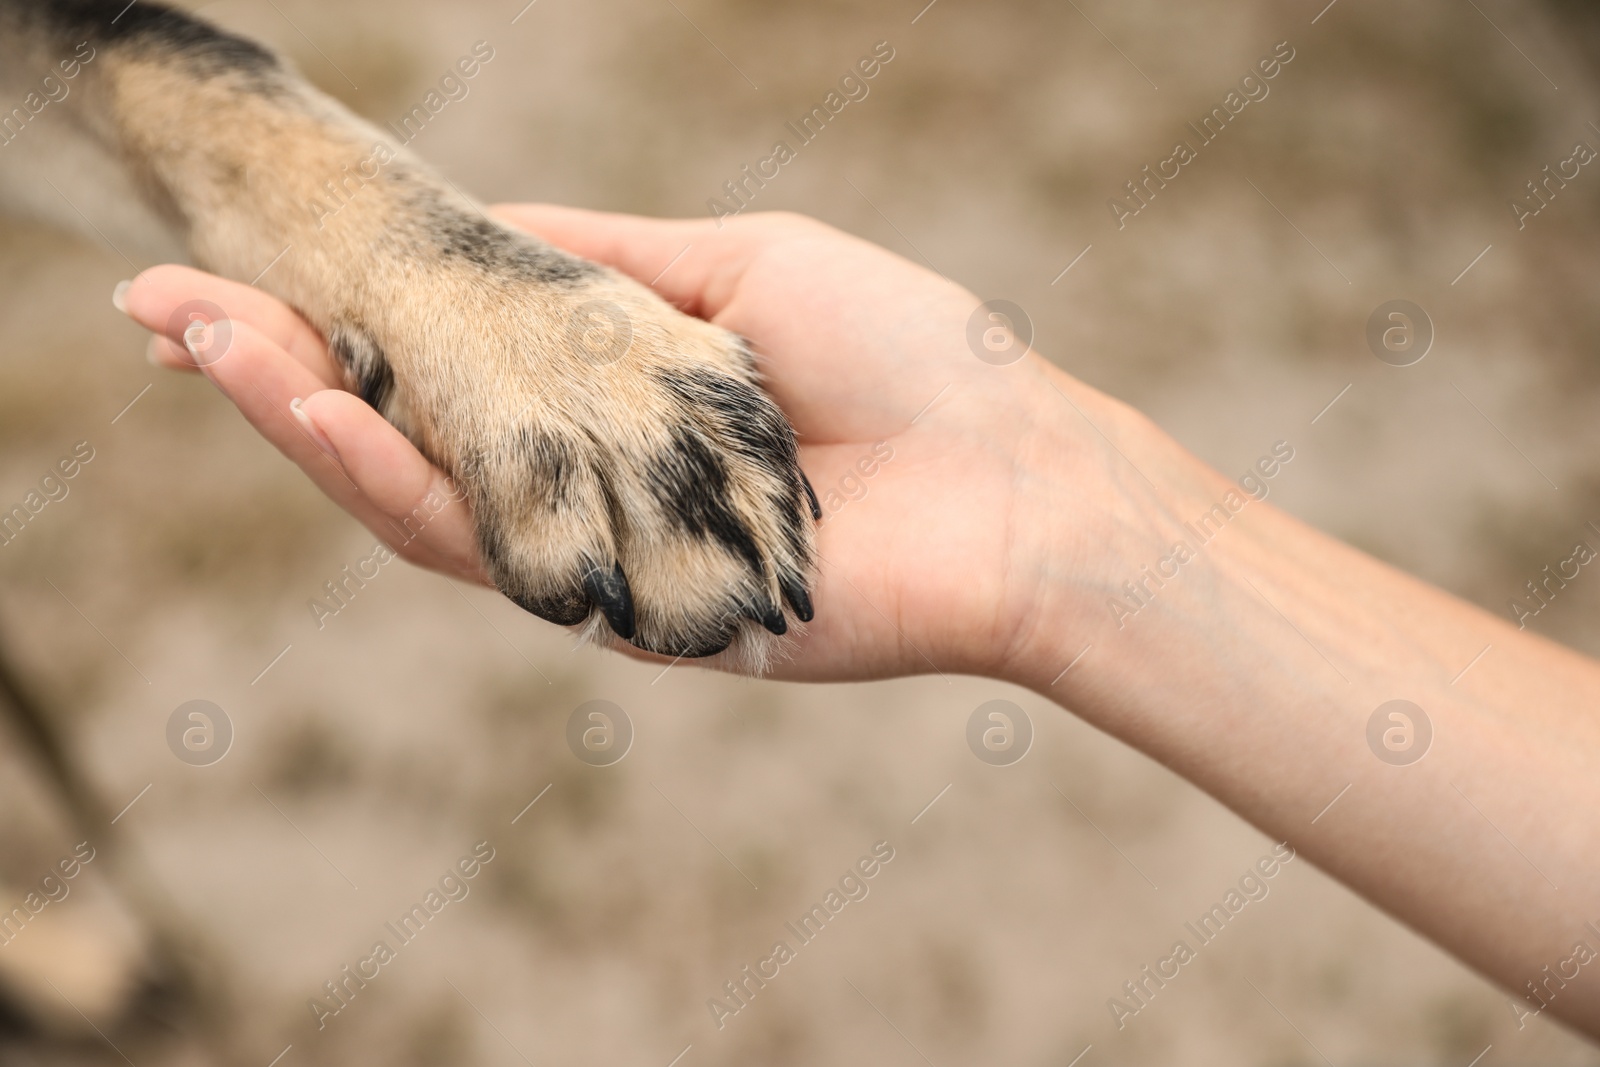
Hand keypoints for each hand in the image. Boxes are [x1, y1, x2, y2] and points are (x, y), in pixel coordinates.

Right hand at [117, 208, 1154, 681]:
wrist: (1009, 482)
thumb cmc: (902, 356)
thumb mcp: (735, 269)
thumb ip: (602, 265)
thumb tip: (489, 224)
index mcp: (607, 396)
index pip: (444, 360)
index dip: (340, 316)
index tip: (243, 263)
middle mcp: (583, 479)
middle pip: (404, 435)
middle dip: (278, 371)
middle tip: (164, 309)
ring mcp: (591, 550)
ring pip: (413, 498)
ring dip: (299, 422)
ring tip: (202, 342)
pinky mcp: (612, 610)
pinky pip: (483, 549)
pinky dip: (391, 481)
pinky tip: (315, 413)